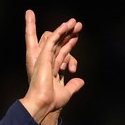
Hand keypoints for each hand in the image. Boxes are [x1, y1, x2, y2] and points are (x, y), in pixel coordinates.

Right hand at [19, 9, 84, 124]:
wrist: (44, 103)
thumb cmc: (52, 101)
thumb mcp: (67, 93)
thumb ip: (73, 86)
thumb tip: (81, 82)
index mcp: (52, 70)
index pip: (62, 53)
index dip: (70, 44)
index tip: (77, 36)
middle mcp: (48, 63)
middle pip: (60, 44)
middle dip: (69, 34)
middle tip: (78, 24)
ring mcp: (45, 59)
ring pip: (56, 40)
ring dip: (65, 30)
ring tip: (74, 21)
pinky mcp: (43, 56)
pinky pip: (51, 41)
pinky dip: (58, 32)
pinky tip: (66, 26)